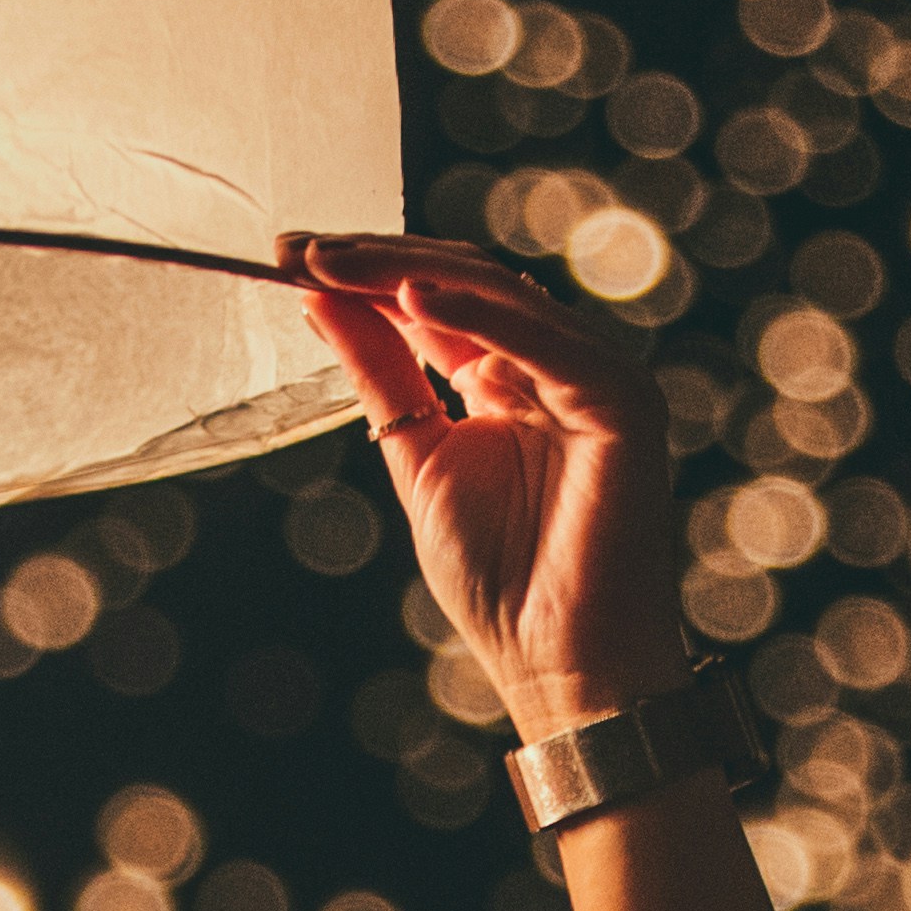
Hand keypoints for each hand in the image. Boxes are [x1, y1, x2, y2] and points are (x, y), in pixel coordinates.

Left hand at [284, 235, 691, 737]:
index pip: (437, 297)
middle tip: (299, 251)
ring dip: (408, 272)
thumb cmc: (503, 580)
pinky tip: (409, 297)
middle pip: (463, 280)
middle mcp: (556, 364)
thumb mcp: (417, 456)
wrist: (560, 659)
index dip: (364, 274)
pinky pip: (540, 338)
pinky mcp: (621, 397)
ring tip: (332, 264)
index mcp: (513, 375)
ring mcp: (594, 374)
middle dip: (374, 261)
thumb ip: (382, 374)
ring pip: (496, 292)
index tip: (289, 261)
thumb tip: (321, 299)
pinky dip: (474, 312)